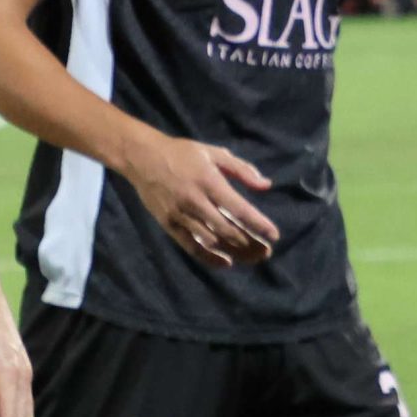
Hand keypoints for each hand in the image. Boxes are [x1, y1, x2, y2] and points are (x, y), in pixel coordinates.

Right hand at [122, 133, 276, 267]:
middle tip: (266, 252)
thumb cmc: (183, 153)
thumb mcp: (215, 153)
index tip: (274, 235)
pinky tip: (225, 262)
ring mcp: (180, 215)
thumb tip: (266, 185)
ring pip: (211, 240)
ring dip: (234, 252)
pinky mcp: (168, 224)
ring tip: (252, 258)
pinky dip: (208, 257)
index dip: (258, 224)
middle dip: (250, 243)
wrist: (142, 157)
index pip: (239, 208)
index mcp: (210, 182)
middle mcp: (195, 201)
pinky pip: (190, 246)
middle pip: (227, 229)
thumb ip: (242, 169)